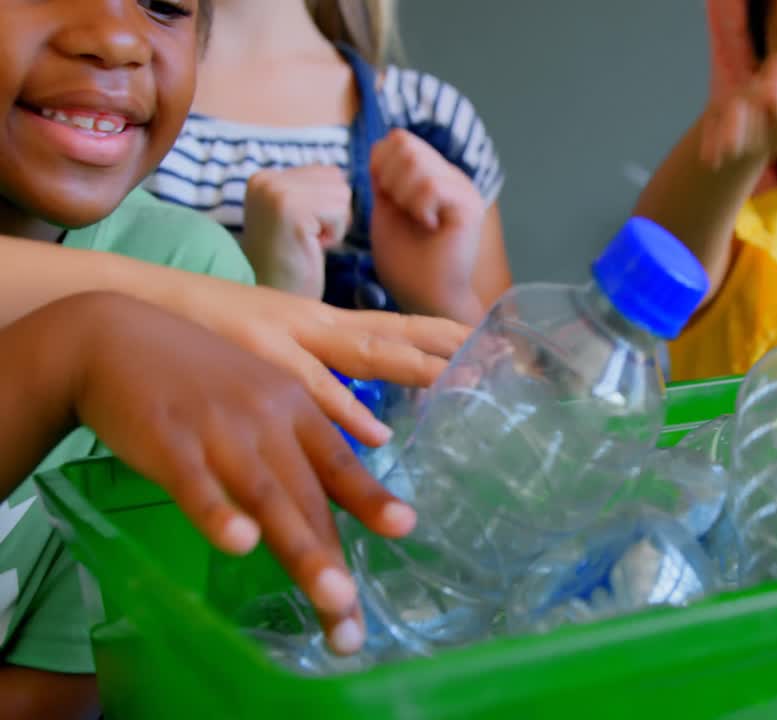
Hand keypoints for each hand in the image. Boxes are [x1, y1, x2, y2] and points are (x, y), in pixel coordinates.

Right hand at [62, 293, 416, 653]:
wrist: (113, 334)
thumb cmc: (195, 378)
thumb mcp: (260, 397)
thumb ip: (299, 442)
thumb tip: (341, 488)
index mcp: (294, 409)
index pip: (339, 467)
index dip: (372, 500)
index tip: (406, 528)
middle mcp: (267, 419)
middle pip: (309, 497)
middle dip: (333, 561)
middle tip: (354, 622)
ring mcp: (218, 430)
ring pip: (268, 497)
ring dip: (302, 552)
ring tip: (332, 599)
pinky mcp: (167, 440)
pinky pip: (196, 483)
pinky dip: (218, 514)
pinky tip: (240, 545)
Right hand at [166, 273, 470, 446]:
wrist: (115, 314)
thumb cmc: (199, 338)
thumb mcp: (269, 349)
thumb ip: (320, 379)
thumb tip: (368, 423)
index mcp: (312, 325)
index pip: (389, 327)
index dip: (439, 336)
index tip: (490, 343)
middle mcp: (302, 328)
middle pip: (383, 338)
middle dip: (438, 355)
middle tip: (492, 366)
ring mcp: (270, 346)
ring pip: (348, 361)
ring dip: (402, 379)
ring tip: (454, 385)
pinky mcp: (237, 365)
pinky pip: (293, 392)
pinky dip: (334, 411)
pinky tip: (370, 433)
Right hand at [243, 166, 352, 298]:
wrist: (276, 298)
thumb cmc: (294, 263)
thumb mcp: (301, 215)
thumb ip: (315, 190)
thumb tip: (345, 174)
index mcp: (264, 177)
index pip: (328, 172)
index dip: (328, 207)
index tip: (303, 230)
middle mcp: (265, 179)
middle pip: (337, 180)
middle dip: (333, 213)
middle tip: (306, 238)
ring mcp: (275, 192)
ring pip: (341, 194)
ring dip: (334, 225)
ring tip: (307, 242)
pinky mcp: (289, 209)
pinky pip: (339, 212)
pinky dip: (333, 234)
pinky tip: (309, 247)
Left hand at [369, 129, 487, 322]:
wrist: (425, 297)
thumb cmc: (406, 262)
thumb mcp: (385, 211)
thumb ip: (384, 179)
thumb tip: (378, 148)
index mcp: (431, 174)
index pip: (397, 139)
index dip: (379, 165)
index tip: (386, 200)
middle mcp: (450, 176)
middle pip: (404, 143)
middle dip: (388, 178)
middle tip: (400, 211)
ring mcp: (463, 189)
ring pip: (417, 161)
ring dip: (403, 194)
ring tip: (415, 220)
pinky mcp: (470, 206)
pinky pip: (432, 186)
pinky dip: (419, 207)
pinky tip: (428, 226)